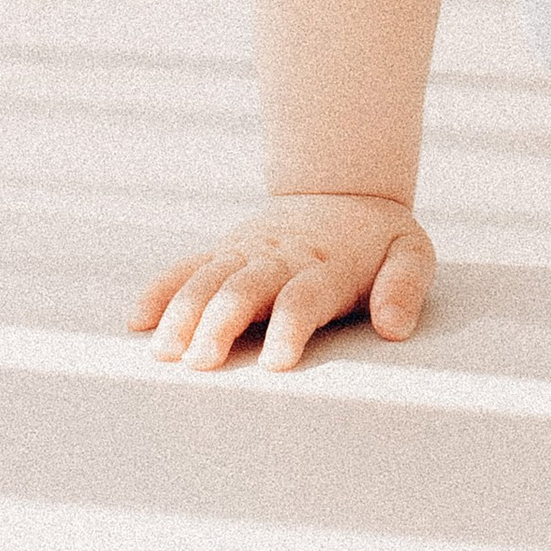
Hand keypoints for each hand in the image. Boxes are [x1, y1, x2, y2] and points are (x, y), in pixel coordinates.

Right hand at [131, 192, 433, 369]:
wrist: (344, 186)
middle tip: (202, 362)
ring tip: (164, 353)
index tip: (276, 363)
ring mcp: (247, 252)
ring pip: (208, 279)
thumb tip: (393, 327)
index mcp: (327, 264)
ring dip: (183, 314)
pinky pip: (187, 267)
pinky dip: (162, 290)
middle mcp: (281, 257)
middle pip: (245, 289)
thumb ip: (405, 288)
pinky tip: (138, 320)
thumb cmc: (379, 238)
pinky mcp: (226, 251)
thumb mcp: (411, 253)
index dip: (290, 327)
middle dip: (221, 324)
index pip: (304, 297)